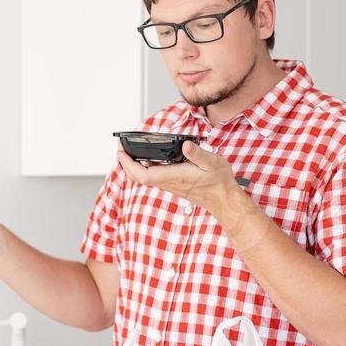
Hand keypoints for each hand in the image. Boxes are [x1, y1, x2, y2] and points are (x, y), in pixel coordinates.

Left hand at [117, 140, 240, 219]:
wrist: (224, 199)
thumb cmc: (219, 181)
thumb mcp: (212, 162)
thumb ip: (198, 154)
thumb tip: (186, 145)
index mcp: (175, 176)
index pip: (144, 175)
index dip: (129, 165)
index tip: (121, 153)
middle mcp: (169, 182)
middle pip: (139, 176)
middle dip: (126, 163)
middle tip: (121, 148)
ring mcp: (170, 184)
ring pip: (145, 177)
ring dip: (134, 165)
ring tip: (130, 151)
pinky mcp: (173, 184)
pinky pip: (153, 177)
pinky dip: (145, 167)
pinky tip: (147, 158)